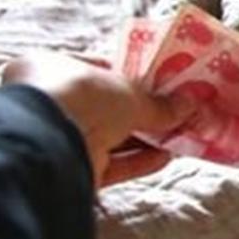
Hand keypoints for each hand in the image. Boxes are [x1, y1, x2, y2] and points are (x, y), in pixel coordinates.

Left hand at [1, 53, 195, 187]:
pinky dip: (137, 162)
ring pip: (110, 138)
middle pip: (106, 108)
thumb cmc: (82, 97)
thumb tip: (189, 105)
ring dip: (146, 139)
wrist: (49, 147)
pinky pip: (110, 164)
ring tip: (178, 136)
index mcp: (50, 69)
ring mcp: (58, 139)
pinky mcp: (70, 170)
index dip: (131, 77)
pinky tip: (165, 158)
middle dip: (143, 113)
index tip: (161, 85)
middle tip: (176, 113)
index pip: (96, 70)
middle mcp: (49, 103)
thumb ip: (159, 103)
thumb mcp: (129, 93)